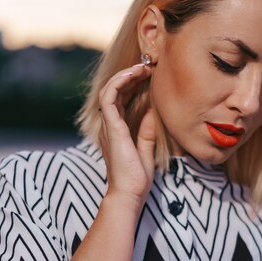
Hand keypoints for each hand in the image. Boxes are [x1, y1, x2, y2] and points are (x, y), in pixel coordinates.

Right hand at [98, 62, 156, 209]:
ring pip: (109, 90)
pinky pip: (108, 97)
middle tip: (149, 66)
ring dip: (125, 75)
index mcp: (117, 130)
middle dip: (130, 76)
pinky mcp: (111, 127)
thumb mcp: (146, 149)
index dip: (133, 85)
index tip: (150, 76)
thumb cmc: (137, 179)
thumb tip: (153, 111)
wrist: (130, 194)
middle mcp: (110, 125)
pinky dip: (119, 82)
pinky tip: (134, 75)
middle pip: (115, 91)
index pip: (121, 100)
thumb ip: (146, 130)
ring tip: (143, 67)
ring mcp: (108, 125)